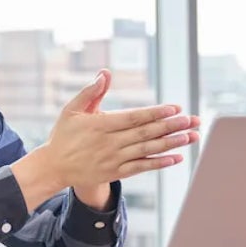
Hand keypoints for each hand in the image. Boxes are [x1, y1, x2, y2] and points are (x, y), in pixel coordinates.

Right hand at [44, 69, 199, 198]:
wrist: (54, 166)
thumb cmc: (64, 135)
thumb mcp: (72, 109)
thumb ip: (90, 91)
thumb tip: (105, 73)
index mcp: (100, 125)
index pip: (133, 117)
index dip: (155, 113)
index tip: (174, 108)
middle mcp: (109, 143)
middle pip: (145, 133)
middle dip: (171, 126)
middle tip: (191, 120)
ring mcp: (114, 159)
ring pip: (147, 149)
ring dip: (170, 143)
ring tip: (190, 136)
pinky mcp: (115, 173)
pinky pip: (141, 167)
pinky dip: (159, 163)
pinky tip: (175, 158)